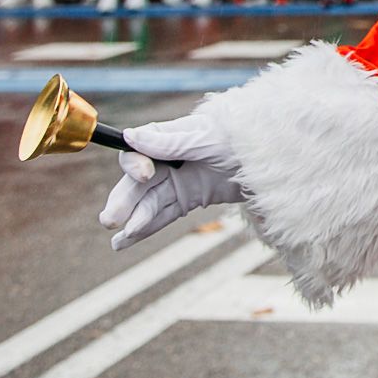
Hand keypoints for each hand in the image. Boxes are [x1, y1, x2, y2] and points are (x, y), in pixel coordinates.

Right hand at [98, 115, 244, 250]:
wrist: (267, 155)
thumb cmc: (236, 137)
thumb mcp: (205, 138)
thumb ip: (169, 142)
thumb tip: (130, 136)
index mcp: (167, 139)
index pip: (137, 153)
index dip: (134, 165)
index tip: (144, 175)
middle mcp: (166, 161)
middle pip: (137, 184)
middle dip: (124, 201)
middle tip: (111, 220)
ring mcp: (176, 182)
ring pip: (148, 204)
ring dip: (134, 221)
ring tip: (118, 242)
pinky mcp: (187, 199)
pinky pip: (163, 215)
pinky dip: (146, 228)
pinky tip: (127, 241)